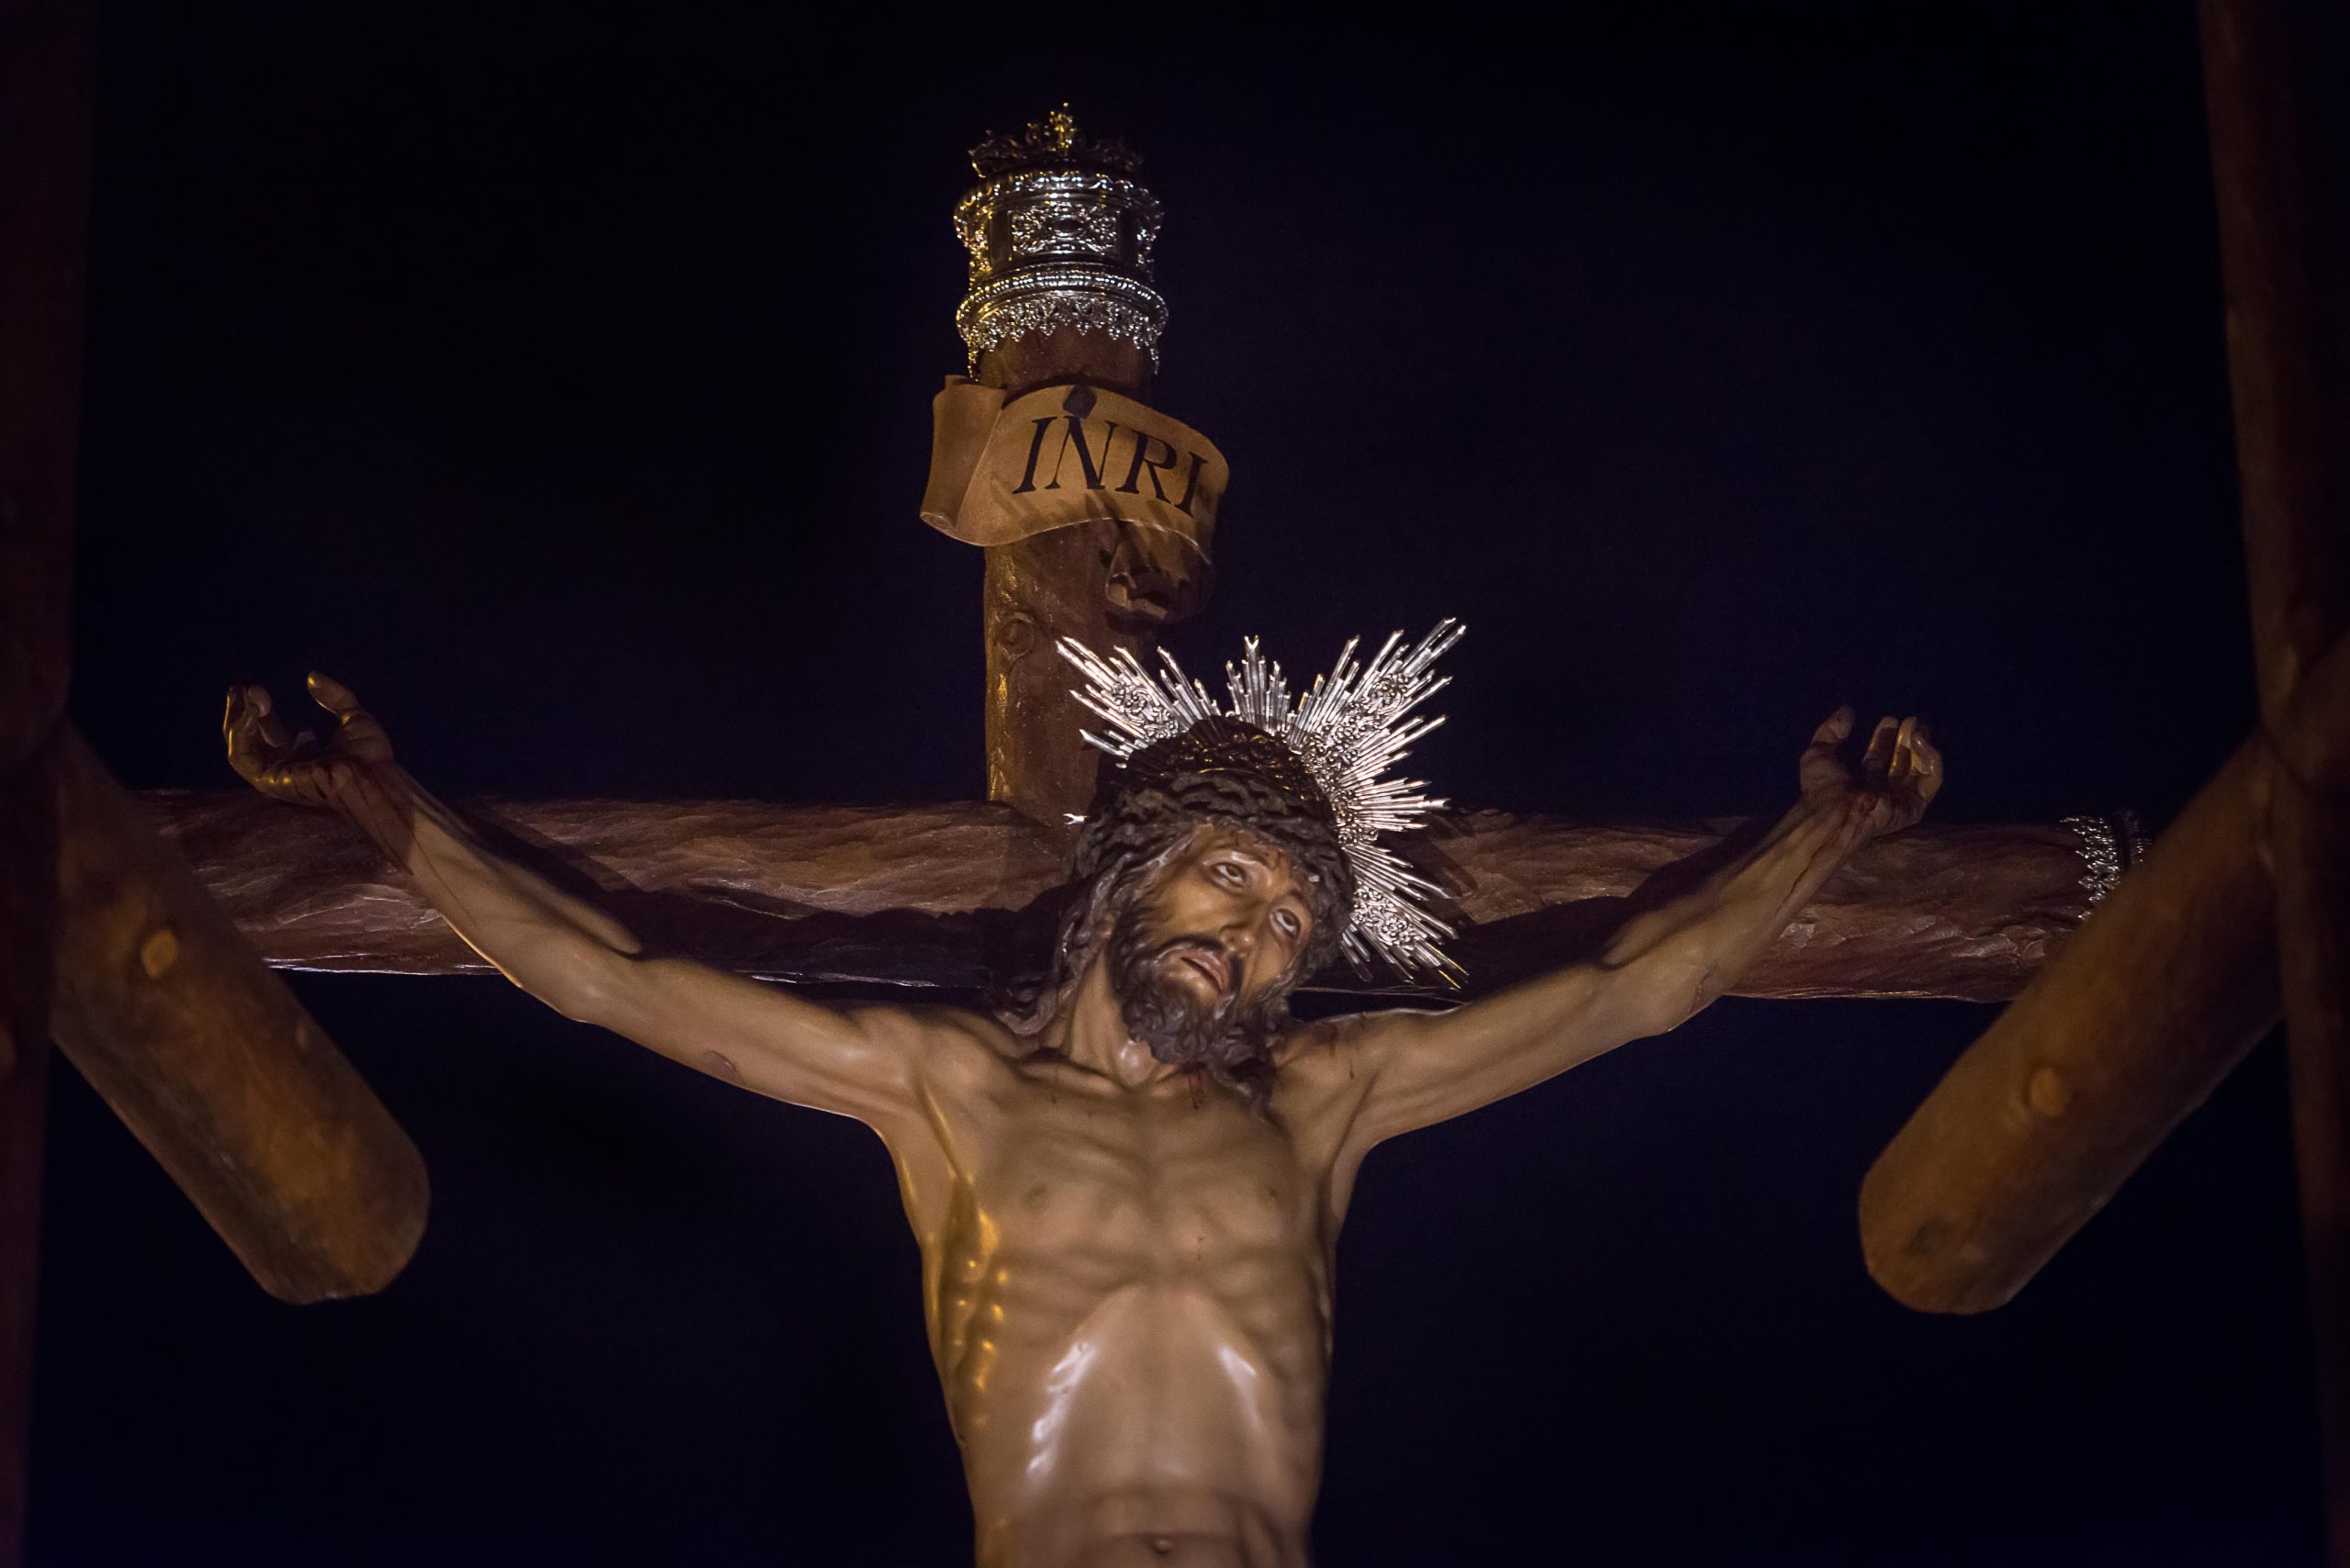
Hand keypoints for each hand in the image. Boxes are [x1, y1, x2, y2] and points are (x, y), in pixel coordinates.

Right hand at [224, 672, 394, 811]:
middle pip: (254, 738)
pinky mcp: (269, 781)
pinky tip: (249, 713)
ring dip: (238, 719)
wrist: (371, 777)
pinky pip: (242, 757)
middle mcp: (290, 766)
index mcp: (308, 755)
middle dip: (243, 711)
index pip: (274, 731)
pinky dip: (240, 734)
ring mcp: (277, 775)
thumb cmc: (370, 756)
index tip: (253, 688)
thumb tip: (312, 676)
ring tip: (244, 694)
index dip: (261, 709)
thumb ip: (335, 696)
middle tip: (238, 688)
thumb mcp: (355, 716)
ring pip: (242, 747)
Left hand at [1799, 706, 1942, 839]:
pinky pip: (1931, 779)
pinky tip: (1919, 740)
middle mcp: (1882, 790)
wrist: (1834, 814)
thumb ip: (1831, 731)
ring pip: (1919, 768)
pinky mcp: (1915, 806)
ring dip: (1921, 744)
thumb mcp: (1818, 753)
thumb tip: (1847, 710)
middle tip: (1912, 720)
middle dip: (1907, 739)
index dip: (1883, 737)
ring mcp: (1900, 799)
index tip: (1889, 719)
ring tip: (1916, 725)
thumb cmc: (1823, 789)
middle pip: (1902, 761)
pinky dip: (1930, 757)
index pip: (1878, 756)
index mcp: (1860, 781)